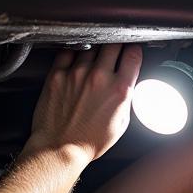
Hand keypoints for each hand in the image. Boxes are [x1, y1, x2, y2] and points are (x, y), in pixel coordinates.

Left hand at [28, 44, 142, 160]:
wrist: (60, 148)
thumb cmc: (89, 141)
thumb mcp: (121, 123)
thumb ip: (126, 98)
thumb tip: (127, 83)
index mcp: (119, 90)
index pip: (133, 55)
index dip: (135, 50)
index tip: (132, 51)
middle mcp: (99, 78)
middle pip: (114, 44)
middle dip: (117, 45)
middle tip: (115, 50)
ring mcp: (77, 73)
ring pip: (91, 46)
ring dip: (95, 49)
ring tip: (94, 60)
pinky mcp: (58, 74)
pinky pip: (68, 52)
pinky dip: (74, 53)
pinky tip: (76, 61)